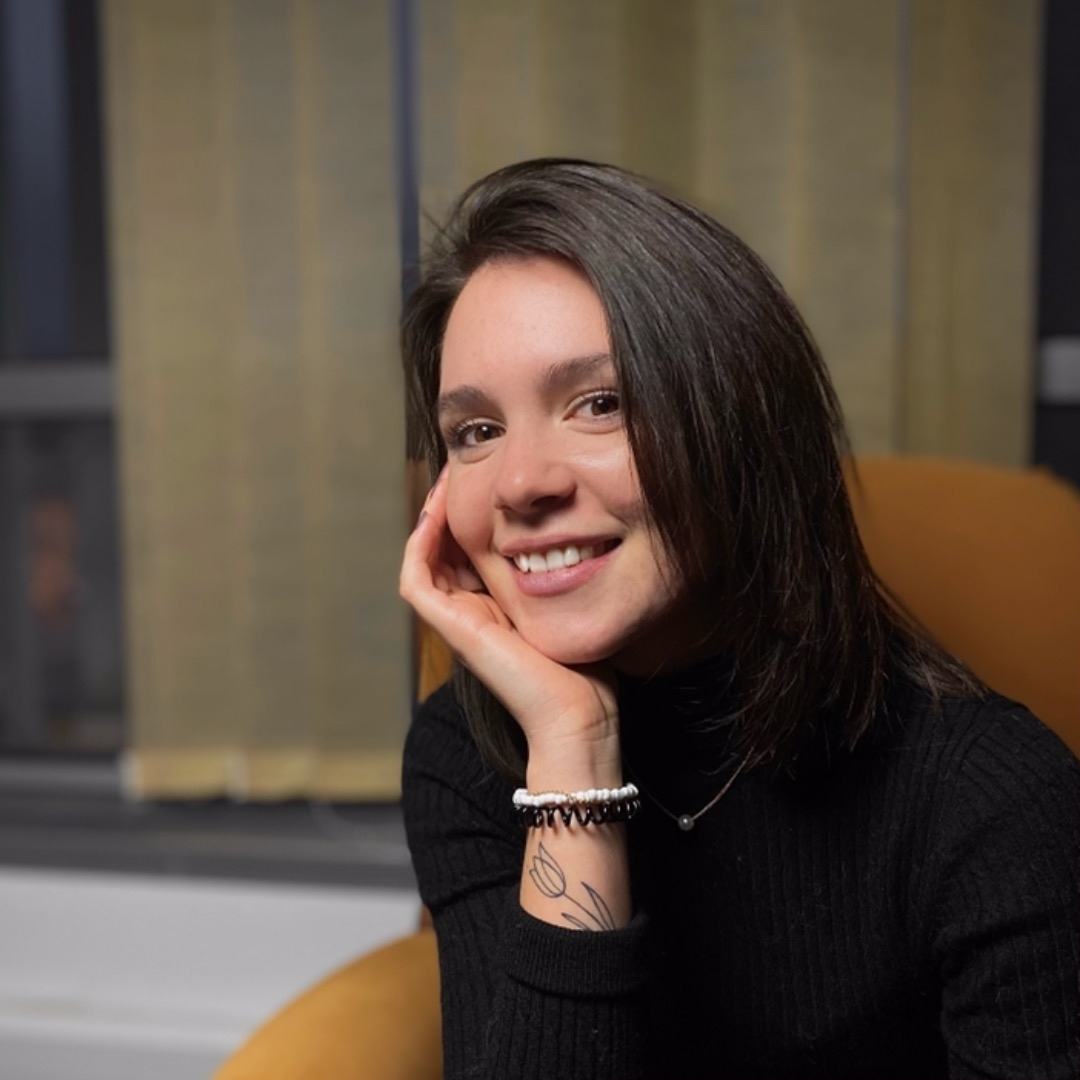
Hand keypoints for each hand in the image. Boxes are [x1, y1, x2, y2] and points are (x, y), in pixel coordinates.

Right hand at [400, 469, 619, 779]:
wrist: (579, 712)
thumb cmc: (587, 667)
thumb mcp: (576, 606)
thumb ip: (567, 575)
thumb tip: (584, 534)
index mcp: (495, 609)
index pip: (470, 551)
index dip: (471, 513)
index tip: (487, 478)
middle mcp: (471, 613)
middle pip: (443, 549)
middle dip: (450, 506)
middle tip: (459, 467)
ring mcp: (456, 622)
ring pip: (424, 558)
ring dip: (432, 516)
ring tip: (447, 478)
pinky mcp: (449, 629)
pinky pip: (417, 577)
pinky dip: (421, 541)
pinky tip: (439, 508)